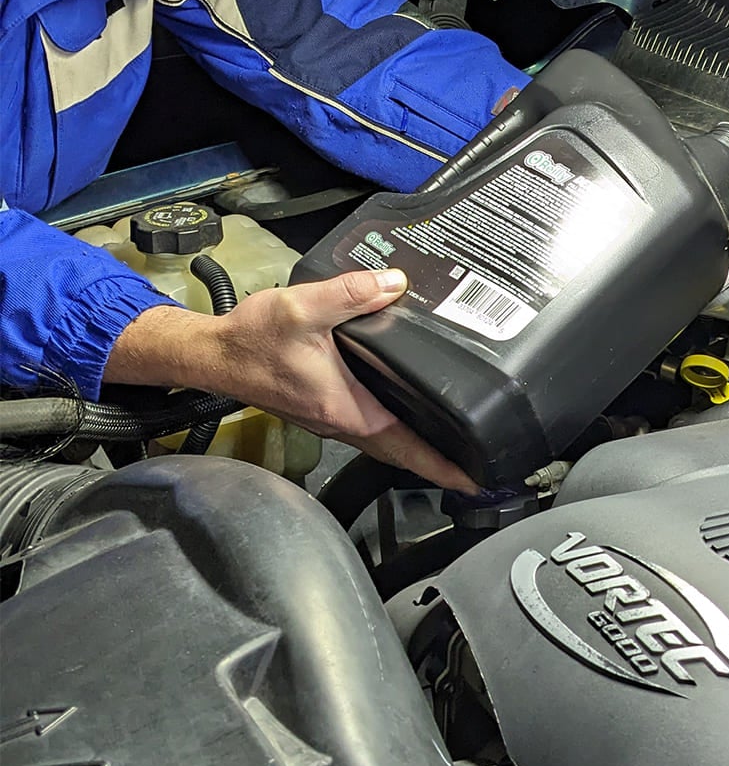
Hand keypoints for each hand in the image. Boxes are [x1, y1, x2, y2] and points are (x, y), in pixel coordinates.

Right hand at [105, 269, 477, 491]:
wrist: (213, 354)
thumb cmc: (252, 340)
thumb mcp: (304, 308)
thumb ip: (353, 294)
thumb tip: (396, 284)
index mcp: (346, 408)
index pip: (404, 446)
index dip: (442, 466)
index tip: (474, 481)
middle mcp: (342, 422)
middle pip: (401, 452)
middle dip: (441, 463)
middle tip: (479, 469)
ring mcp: (332, 419)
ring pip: (386, 443)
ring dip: (419, 449)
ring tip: (455, 446)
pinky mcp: (324, 408)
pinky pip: (371, 428)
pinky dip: (396, 430)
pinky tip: (409, 413)